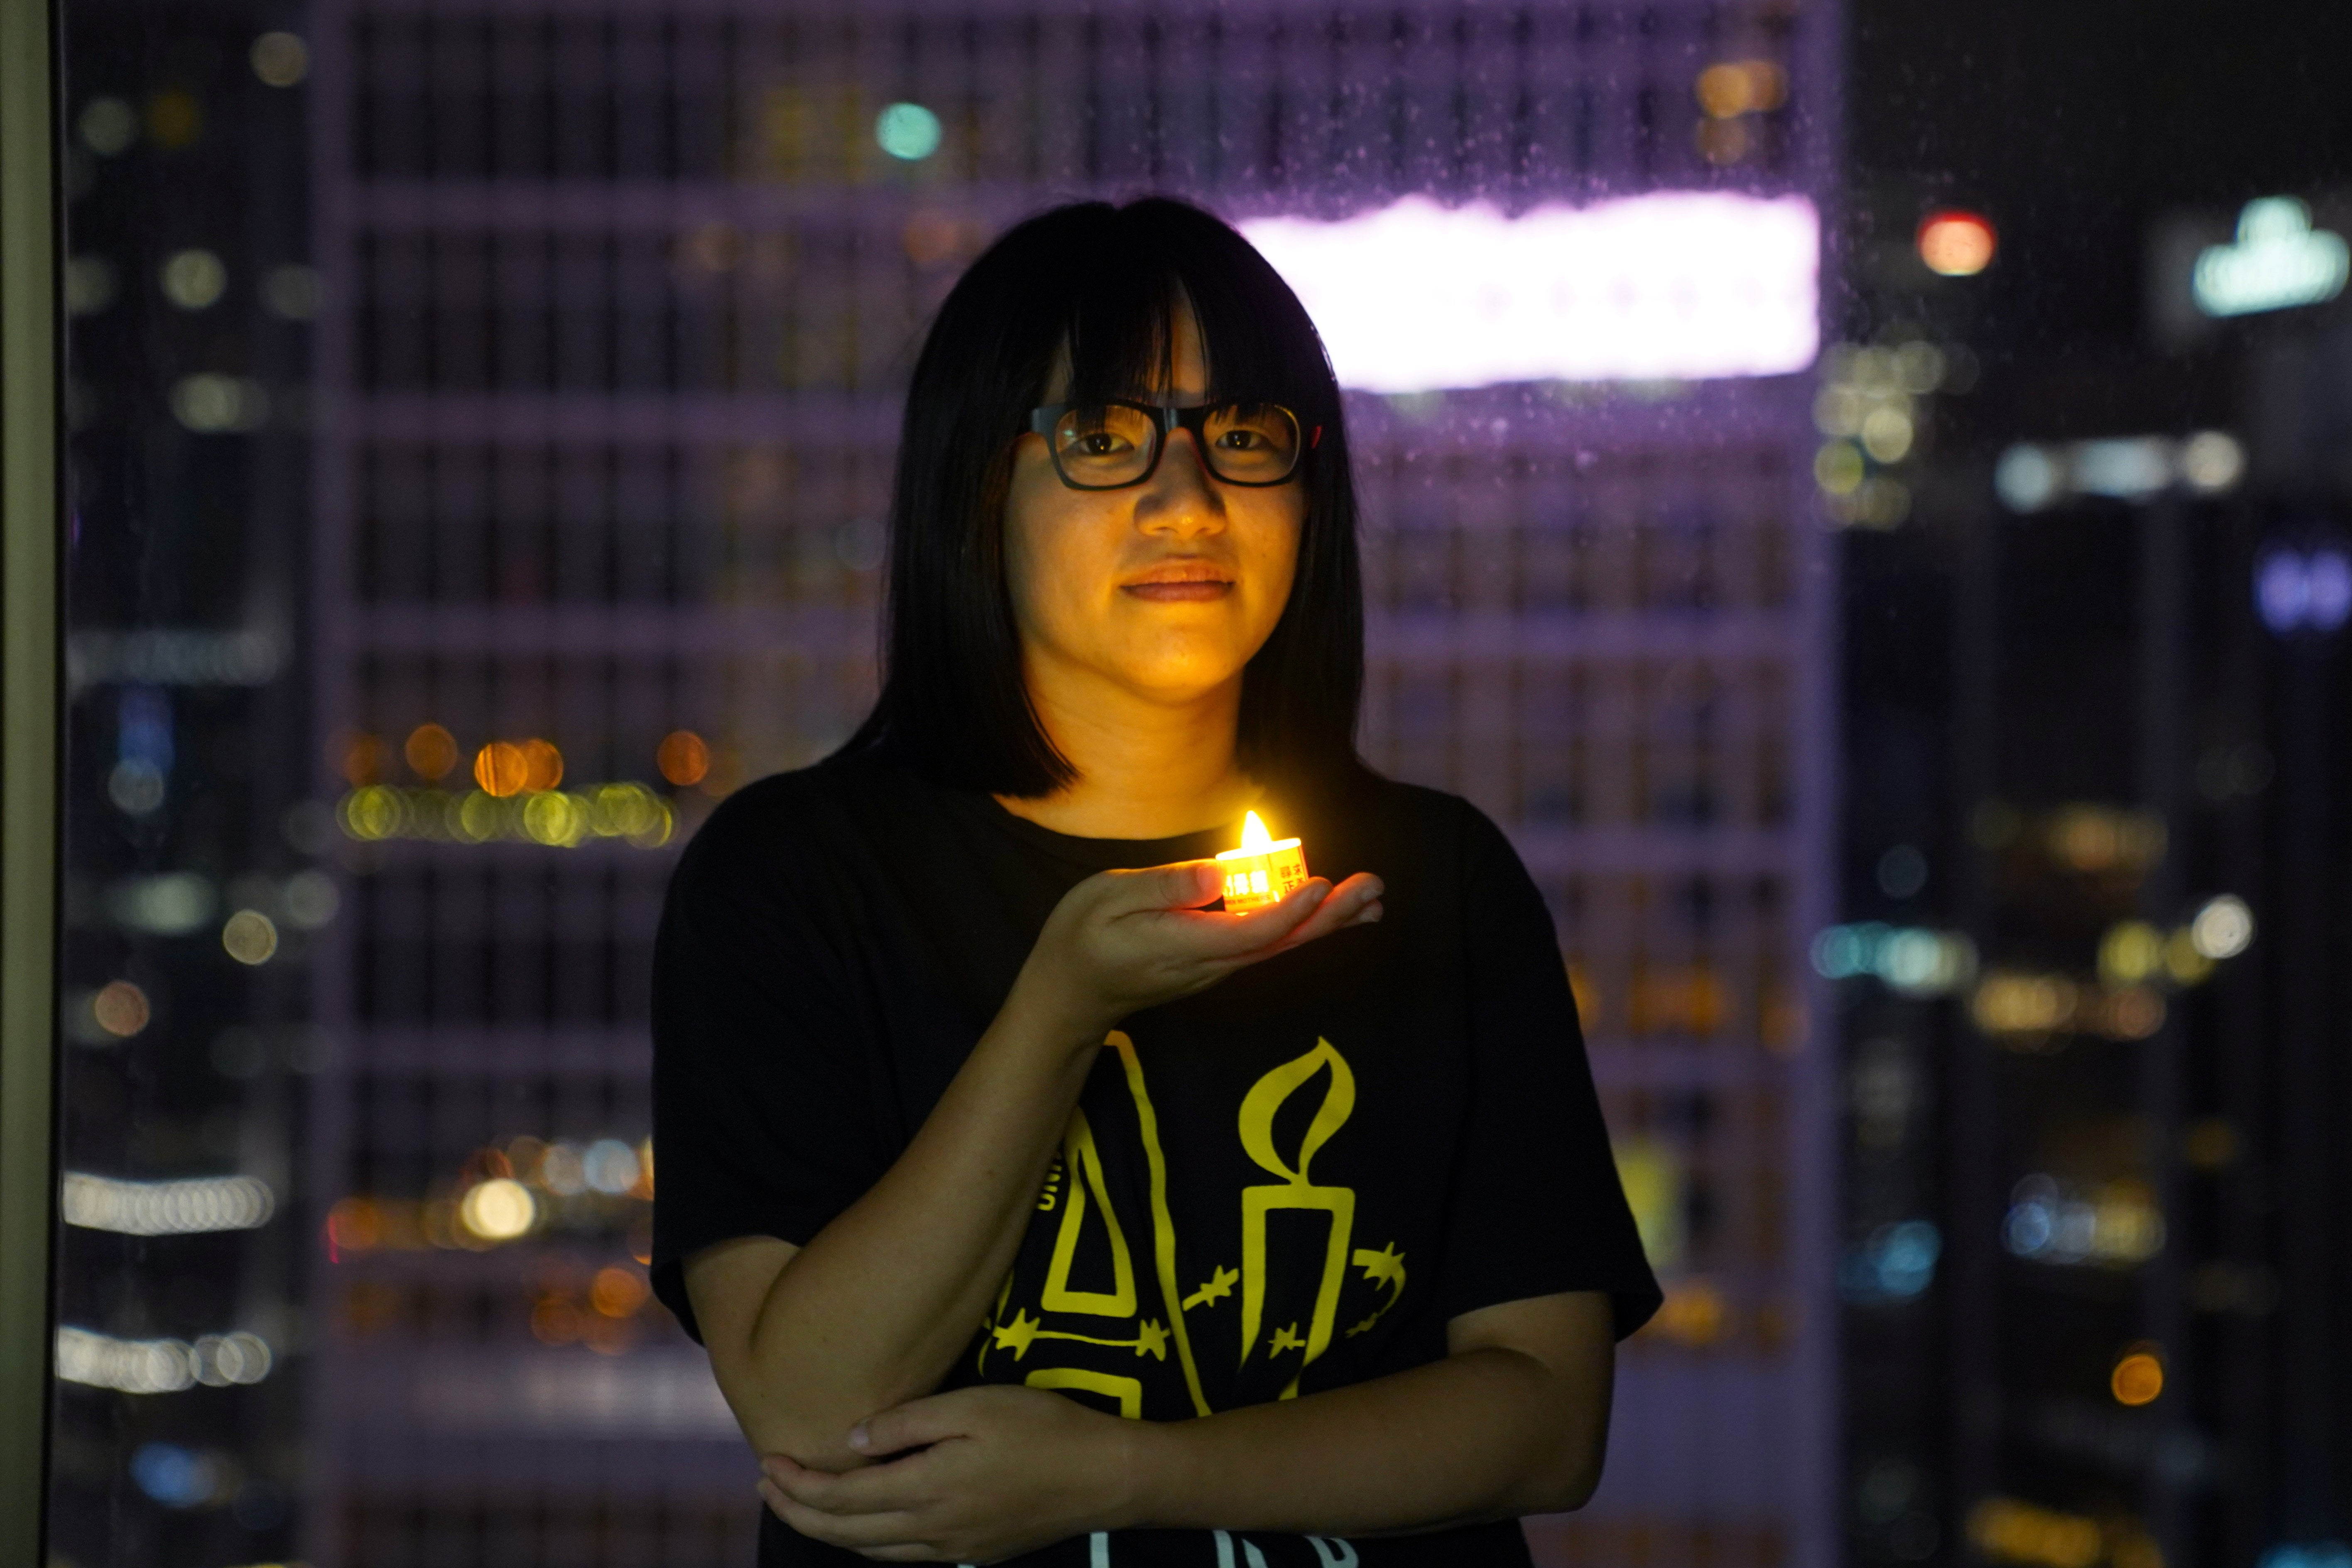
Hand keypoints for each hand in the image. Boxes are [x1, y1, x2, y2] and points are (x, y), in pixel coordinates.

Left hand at [757, 1384, 1149, 1563]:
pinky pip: (904, 1556)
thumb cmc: (1042, 1428)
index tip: (769, 1463)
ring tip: (802, 1506)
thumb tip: (851, 1442)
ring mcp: (954, 1547)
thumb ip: (908, 1424)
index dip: (798, 1485)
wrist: (1105, 1476)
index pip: (840, 1499)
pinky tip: (865, 1526)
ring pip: (872, 1552)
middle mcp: (932, 1530)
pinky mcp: (973, 1551)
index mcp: (927, 1489)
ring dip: (829, 1531)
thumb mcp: (973, 1406)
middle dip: (799, 1512)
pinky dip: (869, 1543)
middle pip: (846, 1533)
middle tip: (767, 1487)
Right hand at [1012, 860, 1384, 1044]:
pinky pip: (1267, 944)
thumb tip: (1217, 875)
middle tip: (1375, 890)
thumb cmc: (1081, 938)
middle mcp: (1211, 963)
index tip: (1321, 884)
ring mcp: (1216, 967)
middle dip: (1330, 916)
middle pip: (1282, 942)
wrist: (1070, 994)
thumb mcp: (1107, 898)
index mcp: (1185, 945)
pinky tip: (1327, 911)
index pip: (1250, 931)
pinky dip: (1302, 926)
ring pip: (1281, 946)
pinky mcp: (1216, 963)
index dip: (1289, 909)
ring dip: (1326, 922)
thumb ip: (1164, 887)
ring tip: (1371, 900)